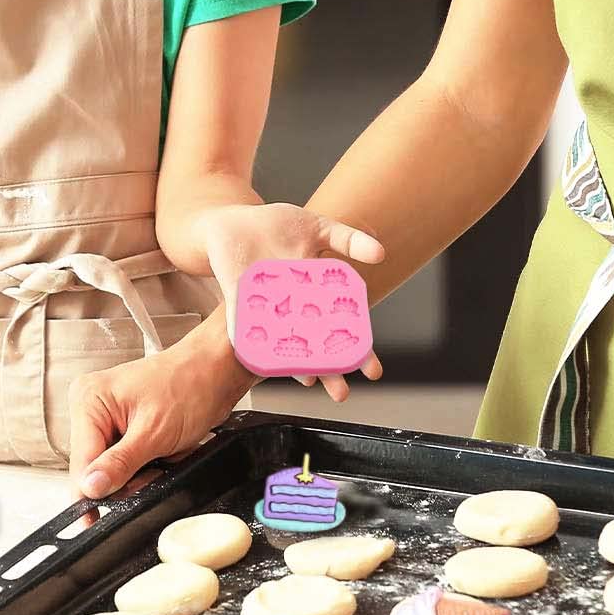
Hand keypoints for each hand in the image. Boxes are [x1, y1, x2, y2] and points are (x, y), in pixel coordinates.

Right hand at [68, 329, 253, 500]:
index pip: (80, 462)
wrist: (217, 371)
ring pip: (111, 468)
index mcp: (90, 400)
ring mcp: (108, 416)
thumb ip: (119, 464)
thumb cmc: (190, 385)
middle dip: (125, 478)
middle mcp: (93, 406)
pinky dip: (145, 464)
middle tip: (154, 468)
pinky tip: (162, 451)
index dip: (94, 492)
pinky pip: (125, 460)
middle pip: (93, 467)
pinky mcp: (124, 425)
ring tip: (163, 454)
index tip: (98, 516)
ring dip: (138, 472)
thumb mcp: (154, 433)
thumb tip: (90, 487)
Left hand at [198, 200, 386, 398]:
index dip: (357, 350)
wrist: (234, 219)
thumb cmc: (278, 226)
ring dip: (291, 362)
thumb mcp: (320, 227)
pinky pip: (242, 318)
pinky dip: (244, 334)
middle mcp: (293, 305)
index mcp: (316, 292)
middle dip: (330, 370)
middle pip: (314, 344)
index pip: (341, 328)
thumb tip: (379, 254)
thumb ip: (348, 240)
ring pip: (281, 339)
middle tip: (343, 395)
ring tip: (307, 385)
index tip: (373, 372)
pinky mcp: (238, 294)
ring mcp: (266, 302)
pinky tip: (251, 352)